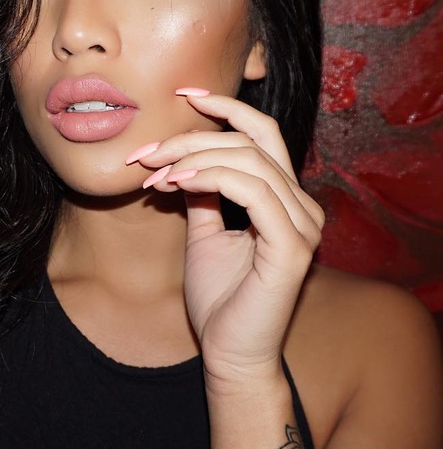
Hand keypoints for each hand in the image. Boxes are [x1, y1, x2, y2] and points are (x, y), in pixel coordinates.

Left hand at [128, 90, 324, 388]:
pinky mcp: (291, 246)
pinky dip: (209, 178)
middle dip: (192, 138)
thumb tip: (186, 160)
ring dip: (192, 158)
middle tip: (145, 153)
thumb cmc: (219, 299)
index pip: (262, 135)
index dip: (227, 107)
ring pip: (249, 161)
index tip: (184, 94)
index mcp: (284, 199)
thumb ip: (204, 194)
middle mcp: (302, 206)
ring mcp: (302, 225)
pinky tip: (174, 185)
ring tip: (153, 174)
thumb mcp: (204, 234)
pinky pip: (252, 190)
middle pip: (251, 141)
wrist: (229, 354)